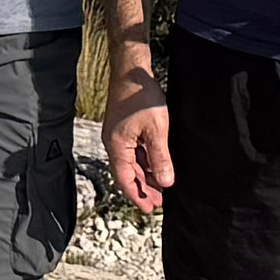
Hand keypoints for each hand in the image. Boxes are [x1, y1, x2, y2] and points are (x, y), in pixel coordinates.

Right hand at [104, 71, 175, 213]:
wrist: (131, 70)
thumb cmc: (142, 97)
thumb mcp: (157, 130)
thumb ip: (160, 158)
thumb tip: (166, 183)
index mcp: (118, 147)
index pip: (125, 180)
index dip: (138, 196)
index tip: (149, 209)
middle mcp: (114, 143)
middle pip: (127, 174)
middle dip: (143, 188)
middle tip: (159, 203)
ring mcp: (117, 136)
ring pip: (131, 163)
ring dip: (144, 175)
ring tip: (161, 186)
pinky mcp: (123, 128)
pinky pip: (133, 151)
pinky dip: (144, 161)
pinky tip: (156, 165)